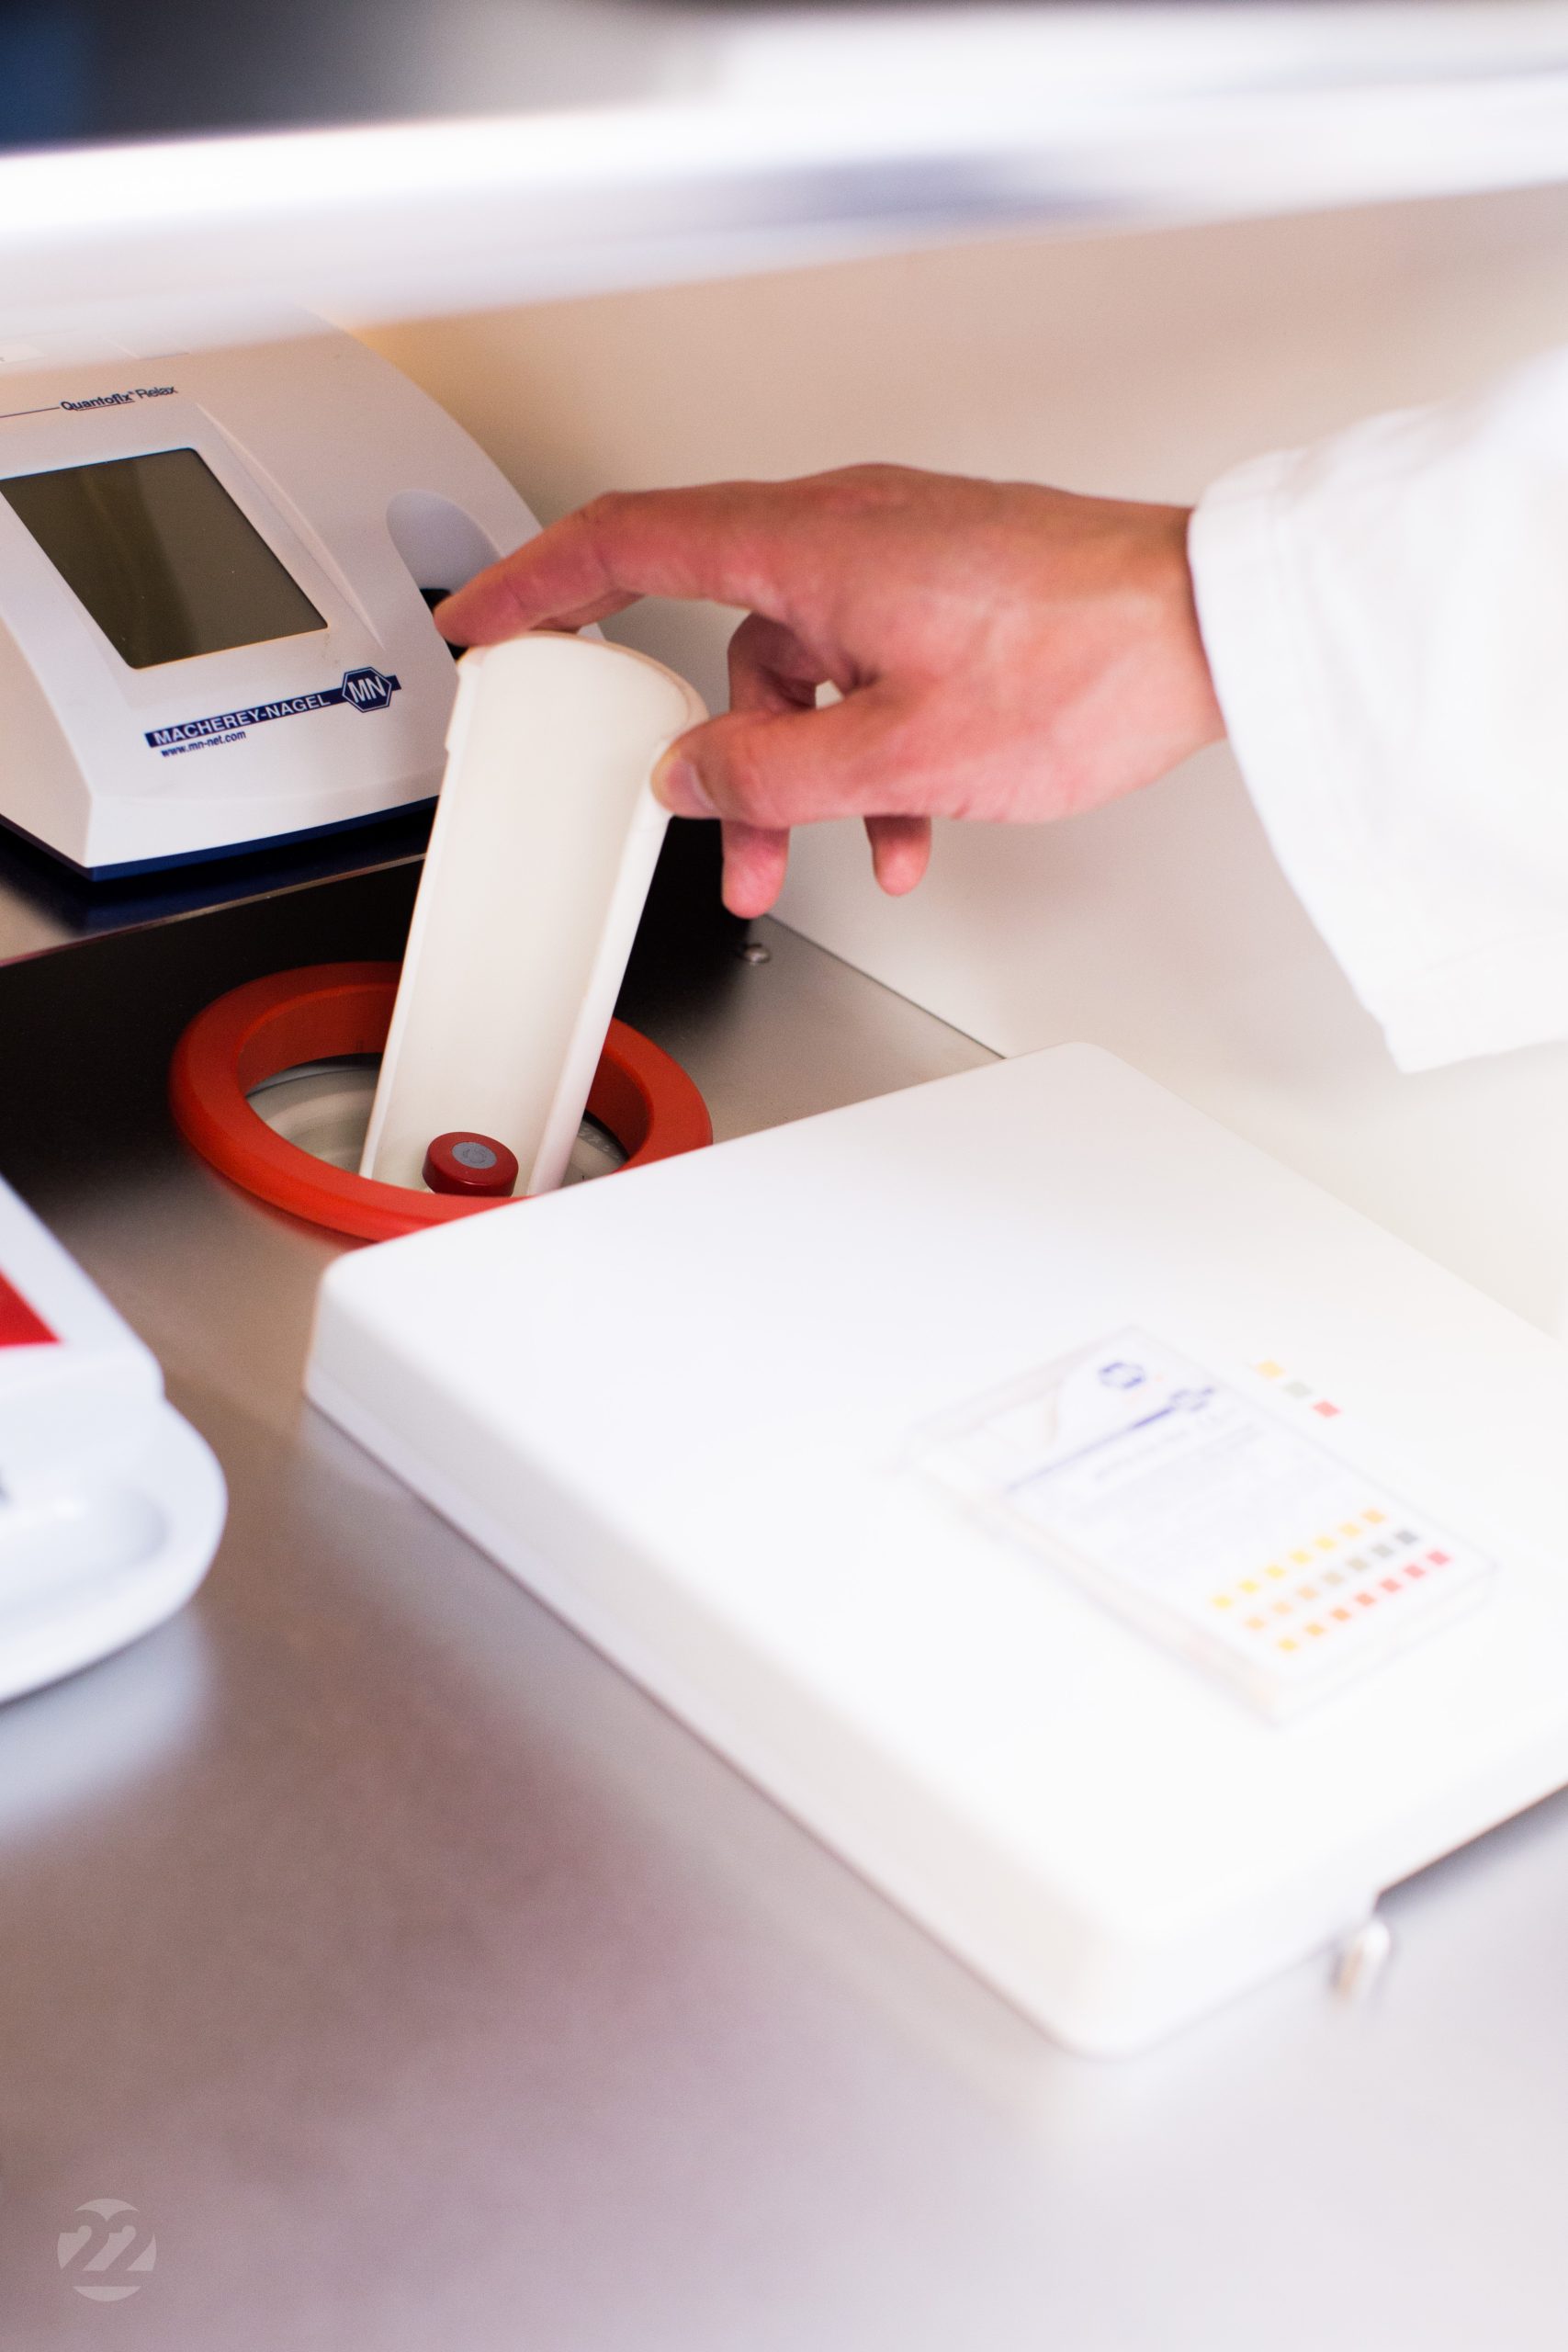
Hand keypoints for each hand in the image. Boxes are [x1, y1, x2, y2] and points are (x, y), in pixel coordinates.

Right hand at [434, 465, 1224, 917]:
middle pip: (725, 641)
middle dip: (708, 753)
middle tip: (692, 823)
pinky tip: (907, 826)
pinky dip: (870, 755)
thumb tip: (693, 778)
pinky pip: (871, 674)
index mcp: (811, 544)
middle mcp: (848, 531)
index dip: (537, 583)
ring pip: (804, 675)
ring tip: (817, 859)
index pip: (627, 542)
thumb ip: (774, 776)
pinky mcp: (949, 592)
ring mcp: (901, 558)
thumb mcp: (902, 753)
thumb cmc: (1086, 661)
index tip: (484, 617)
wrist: (1212, 629)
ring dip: (800, 777)